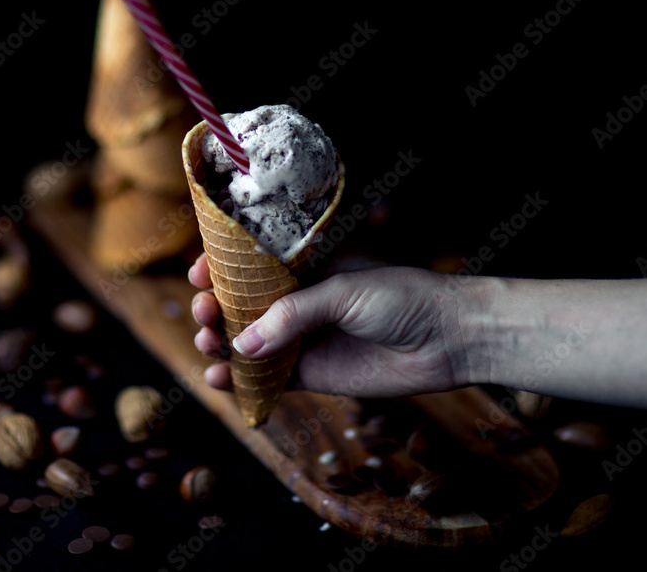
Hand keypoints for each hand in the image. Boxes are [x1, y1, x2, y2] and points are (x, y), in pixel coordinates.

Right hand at [188, 252, 471, 397]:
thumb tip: (244, 343)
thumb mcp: (343, 292)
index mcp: (307, 267)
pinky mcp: (313, 375)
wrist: (448, 340)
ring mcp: (304, 339)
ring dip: (221, 343)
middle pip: (242, 305)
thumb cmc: (402, 298)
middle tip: (204, 313)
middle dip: (215, 308)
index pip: (252, 265)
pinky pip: (269, 379)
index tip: (198, 274)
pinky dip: (241, 381)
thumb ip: (293, 314)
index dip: (221, 269)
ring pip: (249, 343)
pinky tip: (219, 380)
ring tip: (208, 345)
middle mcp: (300, 301)